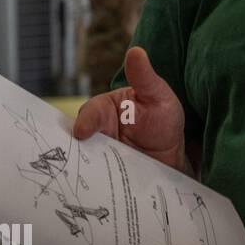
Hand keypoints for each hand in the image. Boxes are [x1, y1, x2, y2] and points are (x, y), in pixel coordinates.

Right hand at [73, 46, 187, 173]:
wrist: (171, 156)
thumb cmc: (163, 119)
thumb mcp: (158, 96)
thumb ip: (144, 77)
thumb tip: (135, 51)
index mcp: (104, 109)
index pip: (90, 112)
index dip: (86, 121)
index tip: (83, 132)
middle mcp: (95, 132)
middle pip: (75, 139)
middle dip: (72, 148)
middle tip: (74, 158)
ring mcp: (97, 155)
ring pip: (80, 161)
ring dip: (80, 169)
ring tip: (76, 179)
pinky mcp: (102, 176)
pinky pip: (91, 180)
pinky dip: (90, 185)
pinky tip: (89, 193)